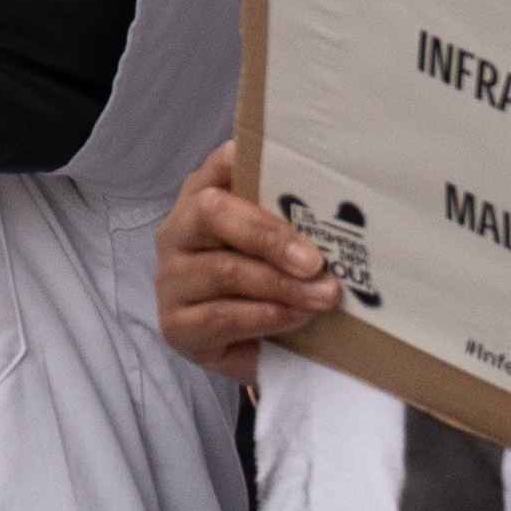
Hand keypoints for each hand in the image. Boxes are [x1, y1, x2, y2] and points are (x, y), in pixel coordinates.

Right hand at [152, 141, 340, 390]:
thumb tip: (339, 205)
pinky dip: (266, 317)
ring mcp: (171, 279)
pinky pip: (222, 317)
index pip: (217, 166)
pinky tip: (297, 318)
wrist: (249, 350)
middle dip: (270, 236)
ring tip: (323, 296)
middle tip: (315, 261)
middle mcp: (177, 232)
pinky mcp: (176, 326)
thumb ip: (290, 221)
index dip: (243, 160)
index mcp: (201, 199)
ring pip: (225, 271)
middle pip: (213, 213)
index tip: (284, 167)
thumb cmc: (268, 287)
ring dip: (282, 285)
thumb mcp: (279, 248)